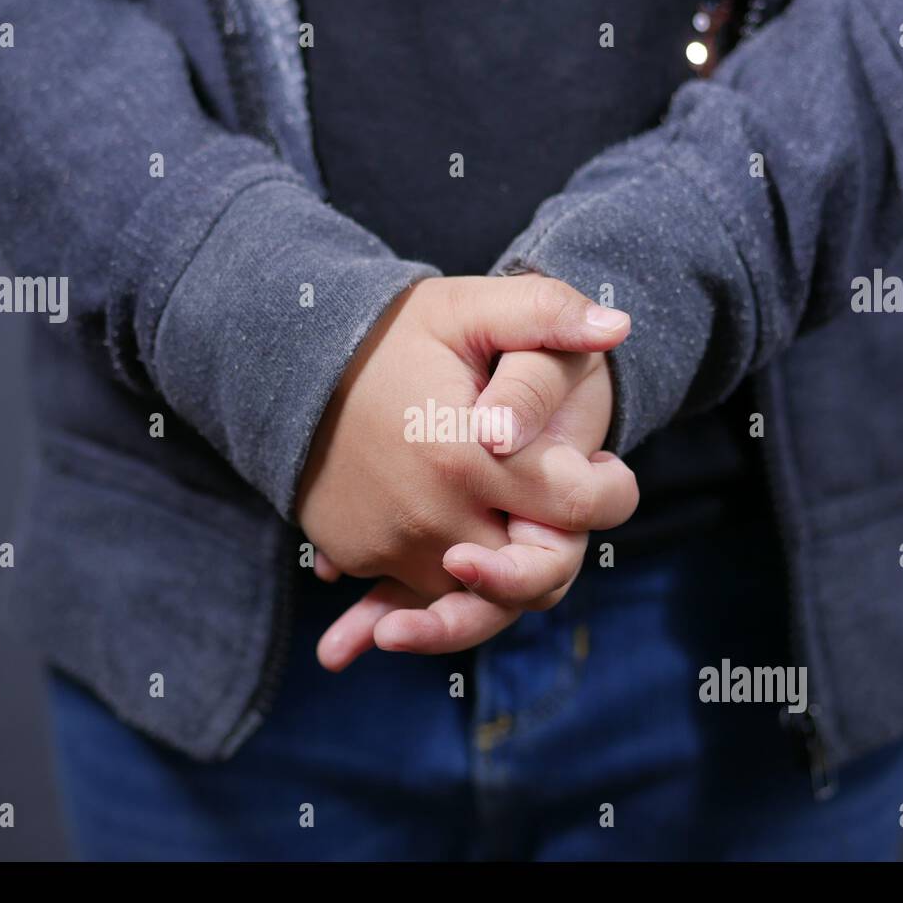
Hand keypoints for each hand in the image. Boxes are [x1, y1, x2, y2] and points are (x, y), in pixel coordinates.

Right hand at [297, 275, 636, 667]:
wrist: (286, 363)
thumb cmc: (389, 333)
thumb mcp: (467, 308)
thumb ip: (545, 313)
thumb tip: (617, 326)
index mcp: (466, 457)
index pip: (578, 508)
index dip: (609, 491)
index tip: (601, 468)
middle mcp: (429, 519)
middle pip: (536, 571)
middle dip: (558, 539)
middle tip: (555, 493)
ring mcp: (389, 546)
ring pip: (485, 594)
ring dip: (507, 566)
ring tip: (509, 505)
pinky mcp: (359, 558)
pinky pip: (427, 592)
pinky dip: (450, 576)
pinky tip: (459, 533)